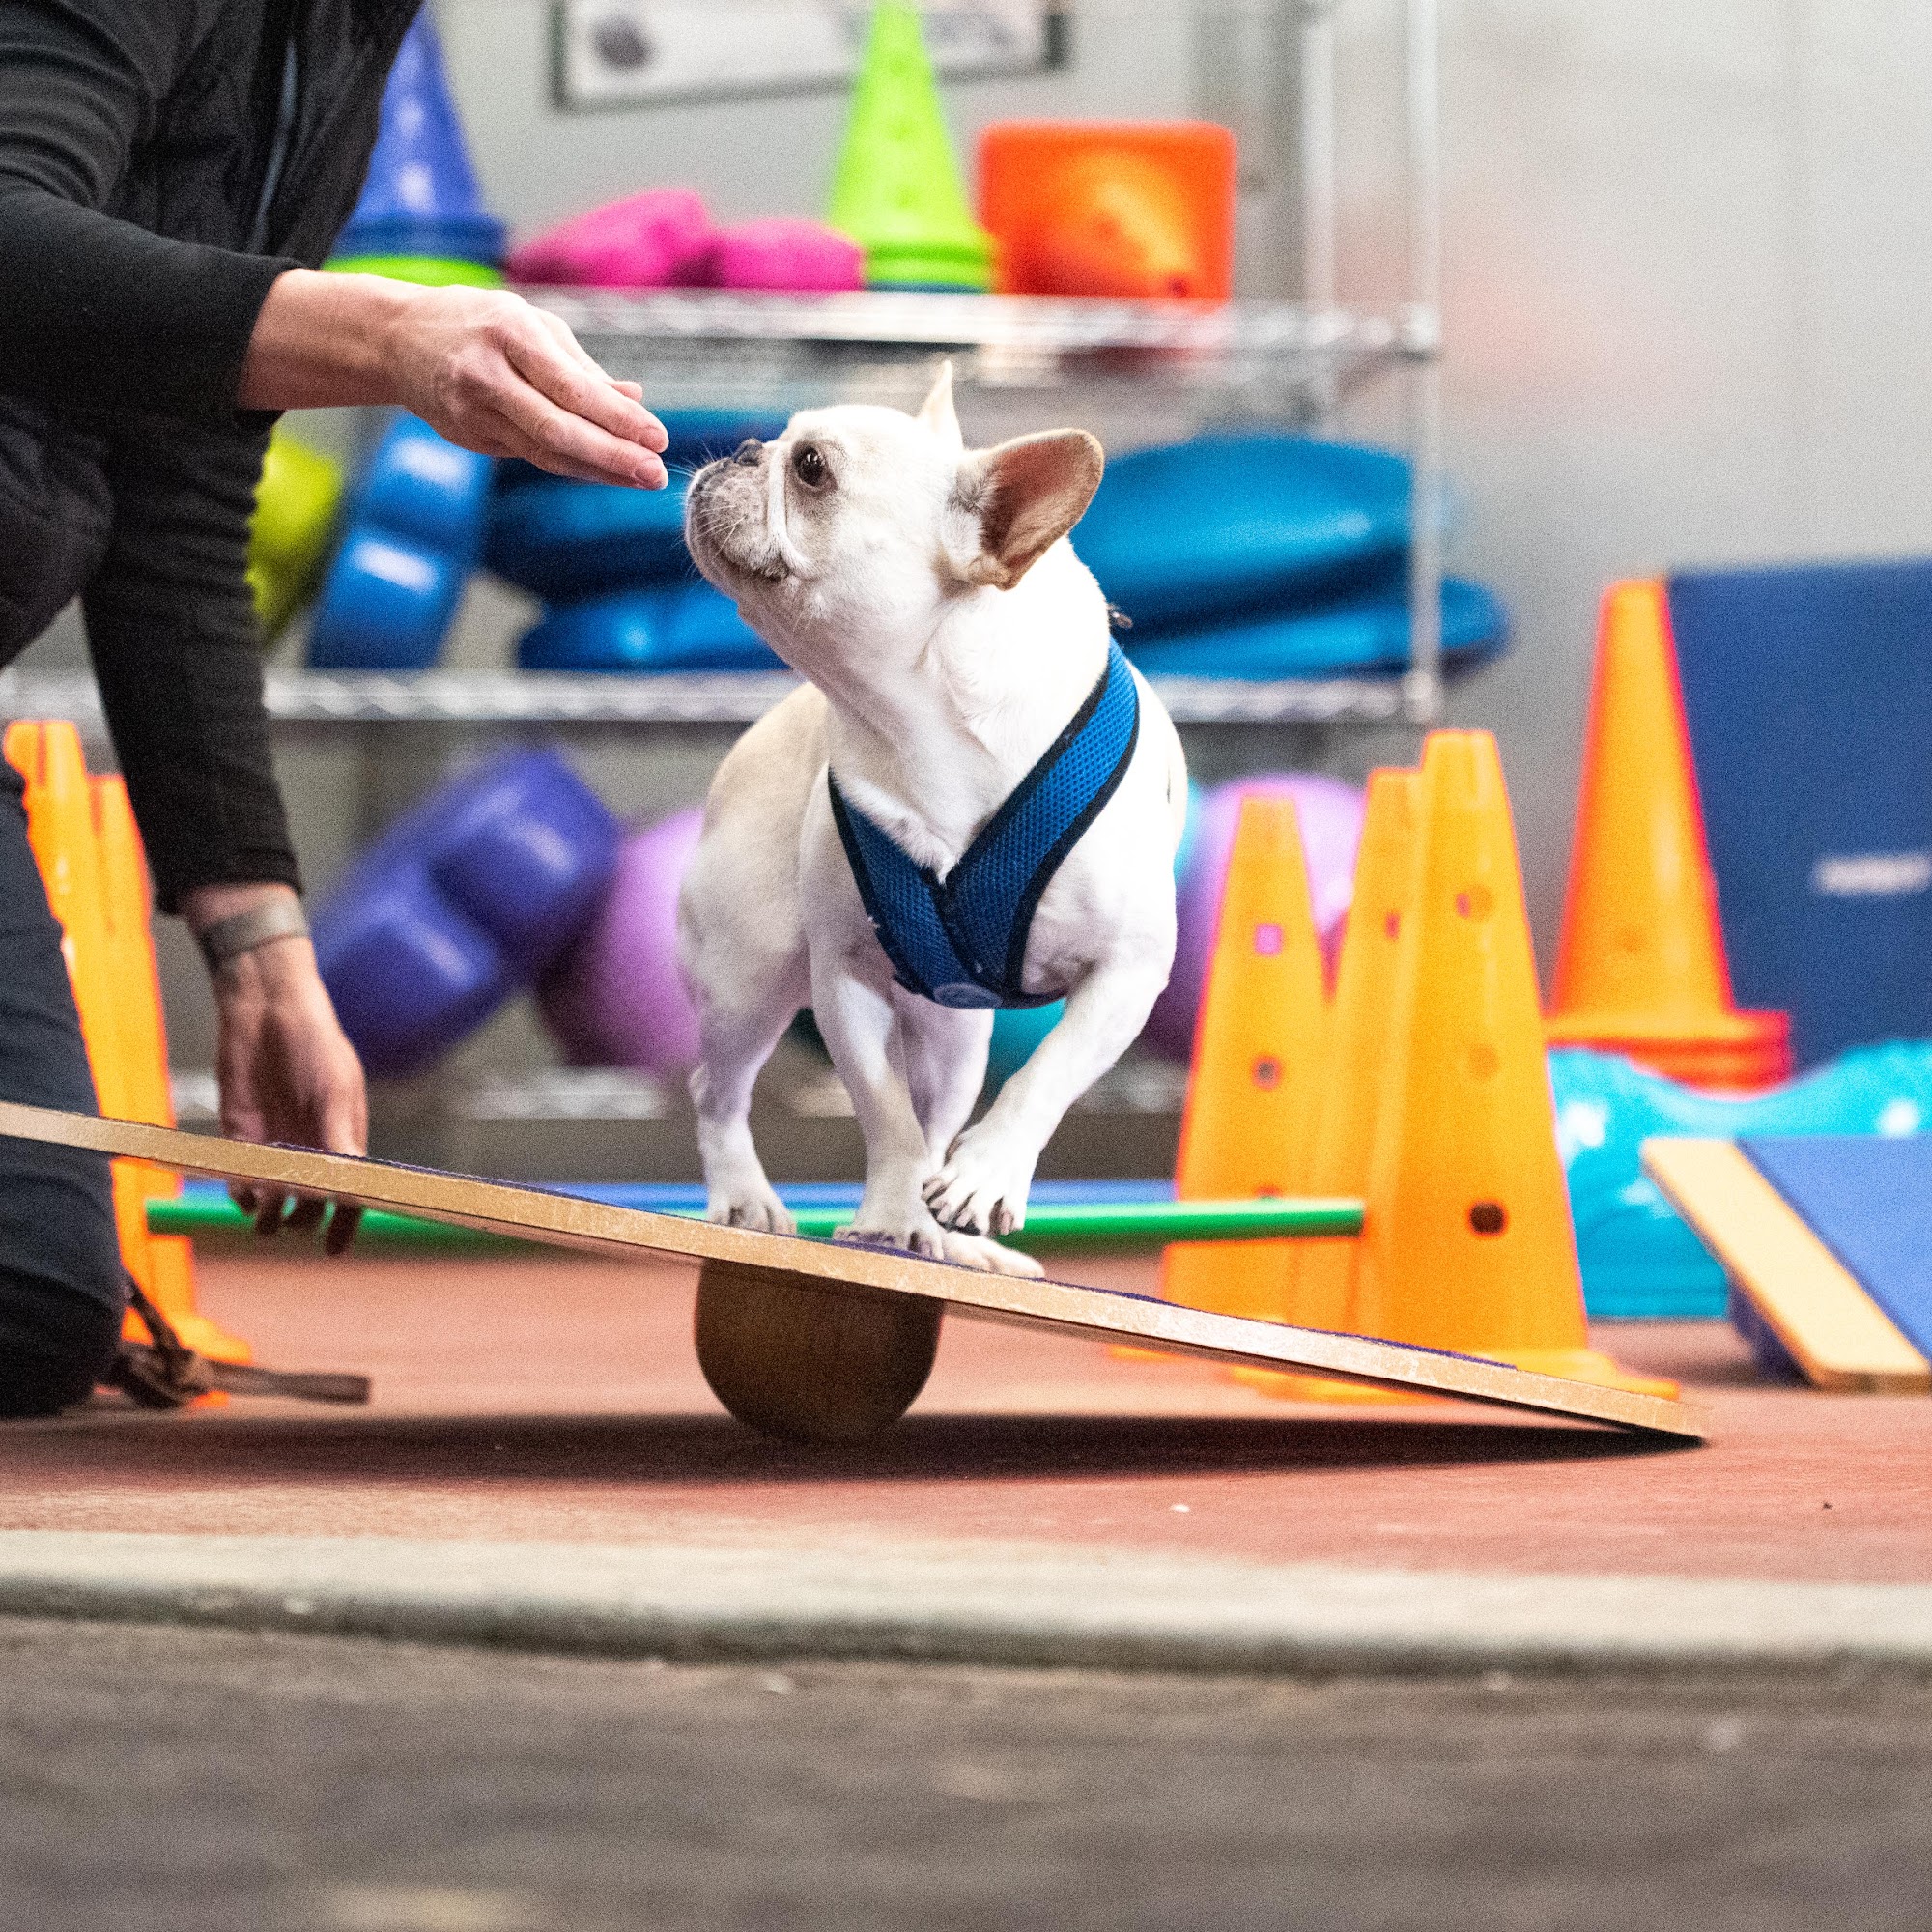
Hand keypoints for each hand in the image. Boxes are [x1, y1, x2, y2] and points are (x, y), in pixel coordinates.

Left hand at [184, 884, 367, 1252]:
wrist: (265, 1010)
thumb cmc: (315, 1044)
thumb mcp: (336, 1092)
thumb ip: (339, 1140)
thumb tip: (350, 1186)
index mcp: (344, 1138)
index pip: (350, 1191)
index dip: (345, 1221)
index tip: (334, 1248)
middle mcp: (311, 1147)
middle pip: (311, 1201)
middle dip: (304, 1219)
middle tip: (295, 1222)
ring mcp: (276, 1143)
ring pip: (274, 1197)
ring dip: (270, 1214)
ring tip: (265, 1221)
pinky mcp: (241, 1135)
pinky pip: (240, 1178)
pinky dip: (241, 1193)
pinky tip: (243, 1196)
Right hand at [237, 269, 668, 489]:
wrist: (397, 339)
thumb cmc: (477, 322)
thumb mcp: (530, 323)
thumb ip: (581, 366)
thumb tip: (634, 398)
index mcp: (507, 333)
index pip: (571, 387)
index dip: (617, 419)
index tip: (657, 437)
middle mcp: (486, 375)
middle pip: (557, 429)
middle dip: (612, 457)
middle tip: (656, 473)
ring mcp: (473, 412)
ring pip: (545, 452)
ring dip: (599, 470)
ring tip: (642, 479)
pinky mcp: (470, 437)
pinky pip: (531, 456)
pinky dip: (573, 466)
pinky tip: (606, 472)